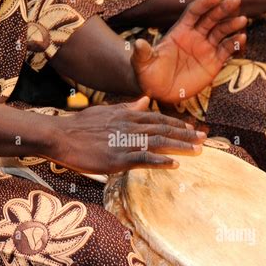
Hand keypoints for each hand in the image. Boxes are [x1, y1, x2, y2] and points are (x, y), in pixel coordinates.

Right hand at [48, 97, 206, 173]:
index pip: (158, 118)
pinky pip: (144, 158)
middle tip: (204, 138)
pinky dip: (160, 160)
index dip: (176, 124)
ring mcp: (125, 142)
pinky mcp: (118, 158)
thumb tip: (144, 101)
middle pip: (163, 129)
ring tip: (198, 150)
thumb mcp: (106, 110)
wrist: (61, 136)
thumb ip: (127, 107)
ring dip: (180, 146)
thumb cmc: (81, 125)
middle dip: (185, 134)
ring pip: (158, 142)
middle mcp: (130, 126)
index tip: (191, 128)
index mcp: (127, 115)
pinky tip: (174, 164)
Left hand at [131, 0, 246, 103]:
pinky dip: (235, 44)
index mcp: (180, 32)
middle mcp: (195, 37)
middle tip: (235, 0)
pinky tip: (241, 39)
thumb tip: (137, 44)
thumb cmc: (148, 75)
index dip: (205, 3)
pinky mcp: (213, 63)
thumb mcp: (142, 64)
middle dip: (223, 8)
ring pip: (222, 32)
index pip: (194, 12)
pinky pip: (227, 51)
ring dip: (232, 25)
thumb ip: (142, 54)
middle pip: (211, 18)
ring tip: (242, 20)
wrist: (158, 92)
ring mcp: (205, 49)